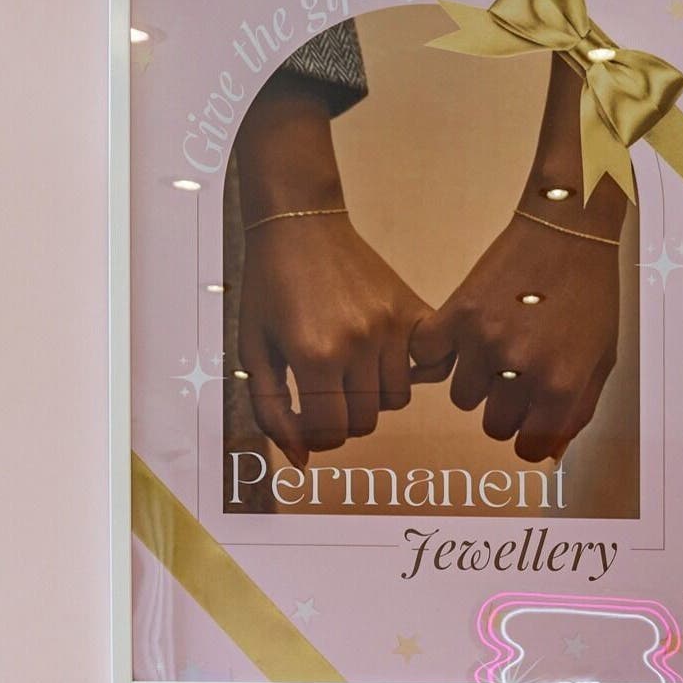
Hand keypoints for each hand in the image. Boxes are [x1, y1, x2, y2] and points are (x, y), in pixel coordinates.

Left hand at [229, 74, 428, 465]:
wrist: (300, 224)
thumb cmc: (268, 287)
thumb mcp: (253, 351)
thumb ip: (272, 411)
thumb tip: (301, 459)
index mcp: (315, 355)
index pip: (332, 432)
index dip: (317, 438)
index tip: (308, 420)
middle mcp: (358, 343)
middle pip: (366, 422)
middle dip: (342, 419)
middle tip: (325, 394)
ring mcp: (391, 326)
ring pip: (395, 401)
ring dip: (372, 397)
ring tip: (350, 370)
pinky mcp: (411, 310)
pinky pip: (429, 366)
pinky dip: (413, 372)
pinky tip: (387, 359)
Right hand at [411, 214, 621, 462]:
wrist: (567, 228)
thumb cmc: (591, 294)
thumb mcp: (601, 357)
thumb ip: (578, 411)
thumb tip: (549, 454)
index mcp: (560, 385)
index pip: (528, 448)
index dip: (529, 438)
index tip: (528, 420)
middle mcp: (521, 370)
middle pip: (493, 427)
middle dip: (505, 409)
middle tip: (517, 377)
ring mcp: (485, 342)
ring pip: (463, 398)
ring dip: (477, 381)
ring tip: (496, 347)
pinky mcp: (458, 314)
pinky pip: (430, 358)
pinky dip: (440, 353)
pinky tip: (460, 338)